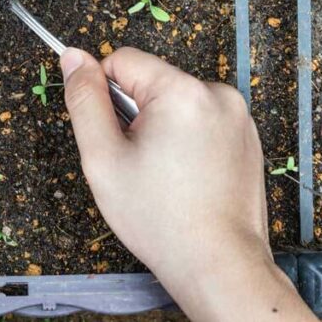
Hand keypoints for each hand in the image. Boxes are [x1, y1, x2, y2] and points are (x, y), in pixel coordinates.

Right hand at [60, 47, 315, 321]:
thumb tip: (73, 57)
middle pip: (153, 82)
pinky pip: (203, 120)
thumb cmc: (159, 218)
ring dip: (162, 127)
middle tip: (137, 163)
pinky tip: (187, 178)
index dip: (105, 95)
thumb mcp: (103, 158)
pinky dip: (188, 140)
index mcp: (182, 91)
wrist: (219, 264)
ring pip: (177, 102)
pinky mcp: (248, 137)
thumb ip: (85, 100)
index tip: (111, 135)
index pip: (123, 61)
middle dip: (137, 115)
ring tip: (164, 175)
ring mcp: (238, 116)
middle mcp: (217, 93)